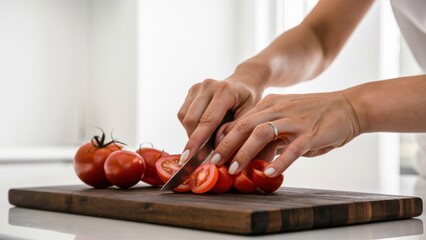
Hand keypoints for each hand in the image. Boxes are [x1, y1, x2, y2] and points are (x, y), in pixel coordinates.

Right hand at [177, 68, 264, 163]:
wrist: (245, 83)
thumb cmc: (249, 102)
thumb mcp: (250, 117)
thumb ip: (234, 132)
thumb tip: (217, 149)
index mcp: (225, 91)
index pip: (207, 120)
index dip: (196, 141)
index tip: (188, 159)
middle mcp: (208, 86)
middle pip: (191, 119)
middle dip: (192, 141)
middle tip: (197, 158)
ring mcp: (198, 87)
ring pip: (184, 117)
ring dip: (191, 133)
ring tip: (202, 143)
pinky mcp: (192, 91)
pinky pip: (183, 113)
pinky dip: (190, 126)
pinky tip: (201, 131)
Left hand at [209, 91, 361, 176]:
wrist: (350, 106)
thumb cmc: (317, 116)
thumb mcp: (288, 120)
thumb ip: (271, 135)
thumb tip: (254, 156)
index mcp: (270, 105)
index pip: (239, 120)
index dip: (222, 137)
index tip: (210, 153)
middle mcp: (278, 109)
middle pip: (244, 125)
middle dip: (225, 145)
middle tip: (212, 162)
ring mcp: (294, 120)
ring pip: (262, 133)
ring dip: (245, 152)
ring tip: (234, 169)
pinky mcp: (311, 133)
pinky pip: (292, 148)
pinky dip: (279, 161)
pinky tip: (269, 173)